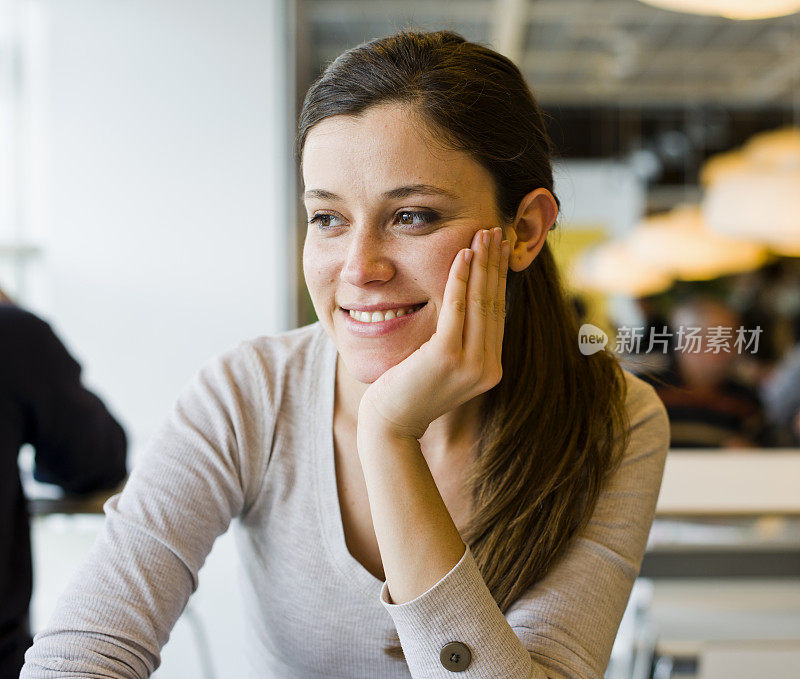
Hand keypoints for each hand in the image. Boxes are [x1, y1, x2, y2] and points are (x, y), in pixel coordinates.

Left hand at [359, 227, 509, 440]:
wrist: (390, 422)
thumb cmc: (409, 390)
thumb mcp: (442, 363)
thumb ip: (460, 340)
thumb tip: (467, 304)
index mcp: (490, 368)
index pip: (498, 313)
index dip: (499, 278)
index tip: (500, 250)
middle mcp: (488, 367)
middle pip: (494, 303)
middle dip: (495, 263)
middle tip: (496, 231)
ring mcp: (471, 365)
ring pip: (480, 301)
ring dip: (483, 263)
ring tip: (484, 234)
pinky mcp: (448, 357)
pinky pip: (456, 308)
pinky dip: (460, 278)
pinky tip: (463, 254)